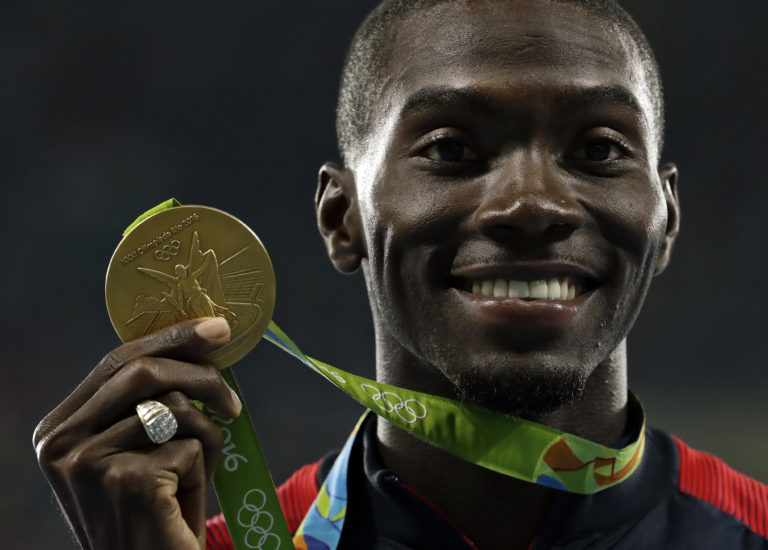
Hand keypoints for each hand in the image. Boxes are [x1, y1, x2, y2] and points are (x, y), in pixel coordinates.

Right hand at [33, 317, 241, 549]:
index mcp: (59, 428)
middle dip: (201, 375)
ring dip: (203, 438)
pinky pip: (190, 445)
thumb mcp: (138, 450)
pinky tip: (183, 499)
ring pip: (175, 408)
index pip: (116, 361)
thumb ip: (149, 402)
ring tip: (193, 475)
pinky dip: (203, 468)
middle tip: (232, 402)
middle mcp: (61, 443)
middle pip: (144, 373)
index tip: (217, 328)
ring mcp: (89, 463)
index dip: (171, 338)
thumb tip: (202, 340)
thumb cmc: (153, 511)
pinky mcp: (127, 482)